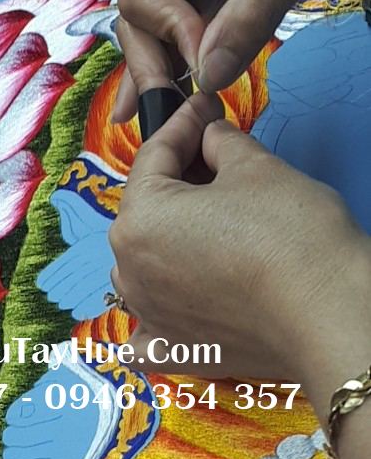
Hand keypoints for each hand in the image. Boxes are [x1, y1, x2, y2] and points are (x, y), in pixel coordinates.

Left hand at [108, 103, 370, 384]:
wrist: (328, 314)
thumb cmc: (292, 239)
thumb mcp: (256, 168)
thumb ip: (220, 143)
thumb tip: (209, 135)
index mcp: (139, 219)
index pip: (154, 157)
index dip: (183, 125)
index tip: (202, 109)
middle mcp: (130, 270)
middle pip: (148, 211)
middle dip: (178, 180)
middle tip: (213, 155)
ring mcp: (148, 314)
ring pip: (144, 265)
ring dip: (167, 240)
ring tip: (210, 221)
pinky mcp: (175, 349)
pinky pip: (147, 332)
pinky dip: (153, 317)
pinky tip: (171, 304)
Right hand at [112, 0, 370, 121]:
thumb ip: (245, 23)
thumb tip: (206, 78)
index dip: (168, 30)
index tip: (201, 62)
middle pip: (141, 14)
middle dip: (149, 60)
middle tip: (158, 107)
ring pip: (159, 30)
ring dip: (159, 70)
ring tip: (154, 114)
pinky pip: (189, 36)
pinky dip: (182, 67)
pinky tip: (169, 100)